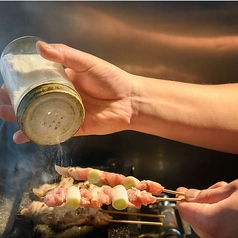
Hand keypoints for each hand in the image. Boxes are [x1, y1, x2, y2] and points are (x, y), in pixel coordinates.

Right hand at [0, 41, 136, 142]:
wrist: (130, 101)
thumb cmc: (111, 79)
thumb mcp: (88, 63)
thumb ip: (66, 56)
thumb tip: (40, 46)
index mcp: (65, 81)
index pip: (38, 81)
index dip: (22, 83)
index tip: (6, 83)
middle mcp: (64, 97)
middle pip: (36, 100)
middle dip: (17, 102)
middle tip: (1, 102)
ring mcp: (69, 113)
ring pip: (42, 117)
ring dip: (23, 118)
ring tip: (6, 117)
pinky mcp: (75, 128)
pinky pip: (54, 132)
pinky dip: (39, 135)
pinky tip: (24, 136)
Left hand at [176, 180, 237, 237]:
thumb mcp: (233, 190)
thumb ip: (208, 193)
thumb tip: (189, 194)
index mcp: (213, 222)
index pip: (184, 210)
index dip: (182, 198)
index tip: (182, 191)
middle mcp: (216, 237)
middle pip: (193, 218)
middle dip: (199, 202)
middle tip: (212, 192)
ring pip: (205, 224)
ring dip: (210, 210)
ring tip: (227, 199)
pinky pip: (217, 230)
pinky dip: (219, 219)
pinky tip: (231, 209)